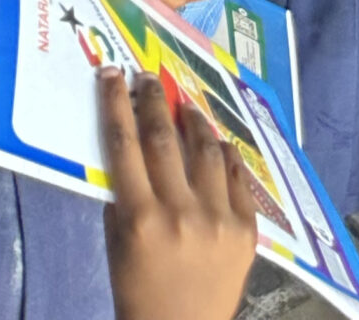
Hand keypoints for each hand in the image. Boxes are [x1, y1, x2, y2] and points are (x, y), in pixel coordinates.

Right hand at [99, 70, 257, 319]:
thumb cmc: (137, 285)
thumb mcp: (116, 238)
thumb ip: (122, 192)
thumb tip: (128, 141)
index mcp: (140, 216)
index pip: (123, 142)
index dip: (116, 102)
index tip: (112, 73)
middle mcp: (180, 213)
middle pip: (164, 139)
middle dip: (153, 100)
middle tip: (147, 76)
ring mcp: (218, 221)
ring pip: (206, 152)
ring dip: (193, 121)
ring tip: (186, 105)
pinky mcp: (246, 232)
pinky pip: (237, 179)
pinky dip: (226, 155)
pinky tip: (218, 142)